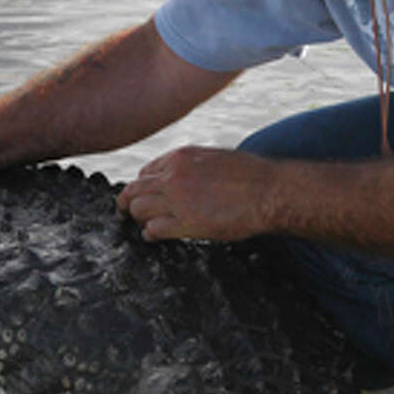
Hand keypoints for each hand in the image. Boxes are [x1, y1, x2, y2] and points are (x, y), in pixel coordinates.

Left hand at [117, 146, 277, 242]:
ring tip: (141, 225)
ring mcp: (177, 200)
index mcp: (180, 158)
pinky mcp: (185, 223)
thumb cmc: (250, 175)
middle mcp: (173, 176)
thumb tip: (180, 174)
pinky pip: (153, 229)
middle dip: (127, 202)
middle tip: (124, 212)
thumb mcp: (214, 157)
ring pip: (138, 209)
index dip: (142, 186)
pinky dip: (149, 233)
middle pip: (135, 190)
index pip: (145, 172)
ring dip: (138, 218)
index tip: (143, 194)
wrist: (269, 191)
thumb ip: (191, 165)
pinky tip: (152, 236)